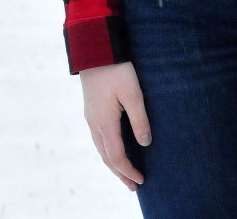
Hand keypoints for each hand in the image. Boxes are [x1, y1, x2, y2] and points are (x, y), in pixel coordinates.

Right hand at [80, 61, 151, 190]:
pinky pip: (98, 138)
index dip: (128, 170)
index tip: (140, 180)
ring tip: (124, 173)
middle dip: (120, 173)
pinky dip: (107, 150)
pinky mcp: (91, 110)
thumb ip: (139, 119)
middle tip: (133, 185)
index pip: (116, 156)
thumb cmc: (116, 69)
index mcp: (105, 122)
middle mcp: (94, 124)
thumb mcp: (133, 93)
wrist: (95, 50)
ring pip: (101, 148)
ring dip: (113, 163)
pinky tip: (114, 148)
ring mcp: (91, 117)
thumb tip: (146, 142)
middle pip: (106, 157)